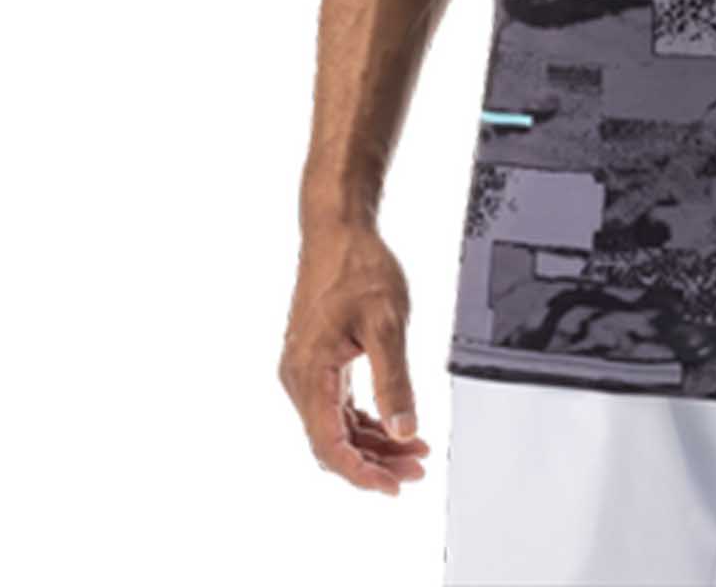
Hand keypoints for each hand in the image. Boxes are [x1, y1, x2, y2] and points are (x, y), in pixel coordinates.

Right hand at [280, 221, 429, 494]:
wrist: (337, 229)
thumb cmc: (357, 266)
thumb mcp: (387, 323)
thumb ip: (395, 380)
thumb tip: (404, 429)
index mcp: (309, 374)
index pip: (329, 445)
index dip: (362, 473)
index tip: (394, 486)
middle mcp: (300, 378)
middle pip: (333, 442)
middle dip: (374, 462)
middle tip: (415, 470)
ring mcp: (307, 371)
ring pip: (336, 426)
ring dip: (373, 443)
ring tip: (413, 451)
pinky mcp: (317, 361)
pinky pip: (337, 406)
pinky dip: (365, 421)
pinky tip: (392, 425)